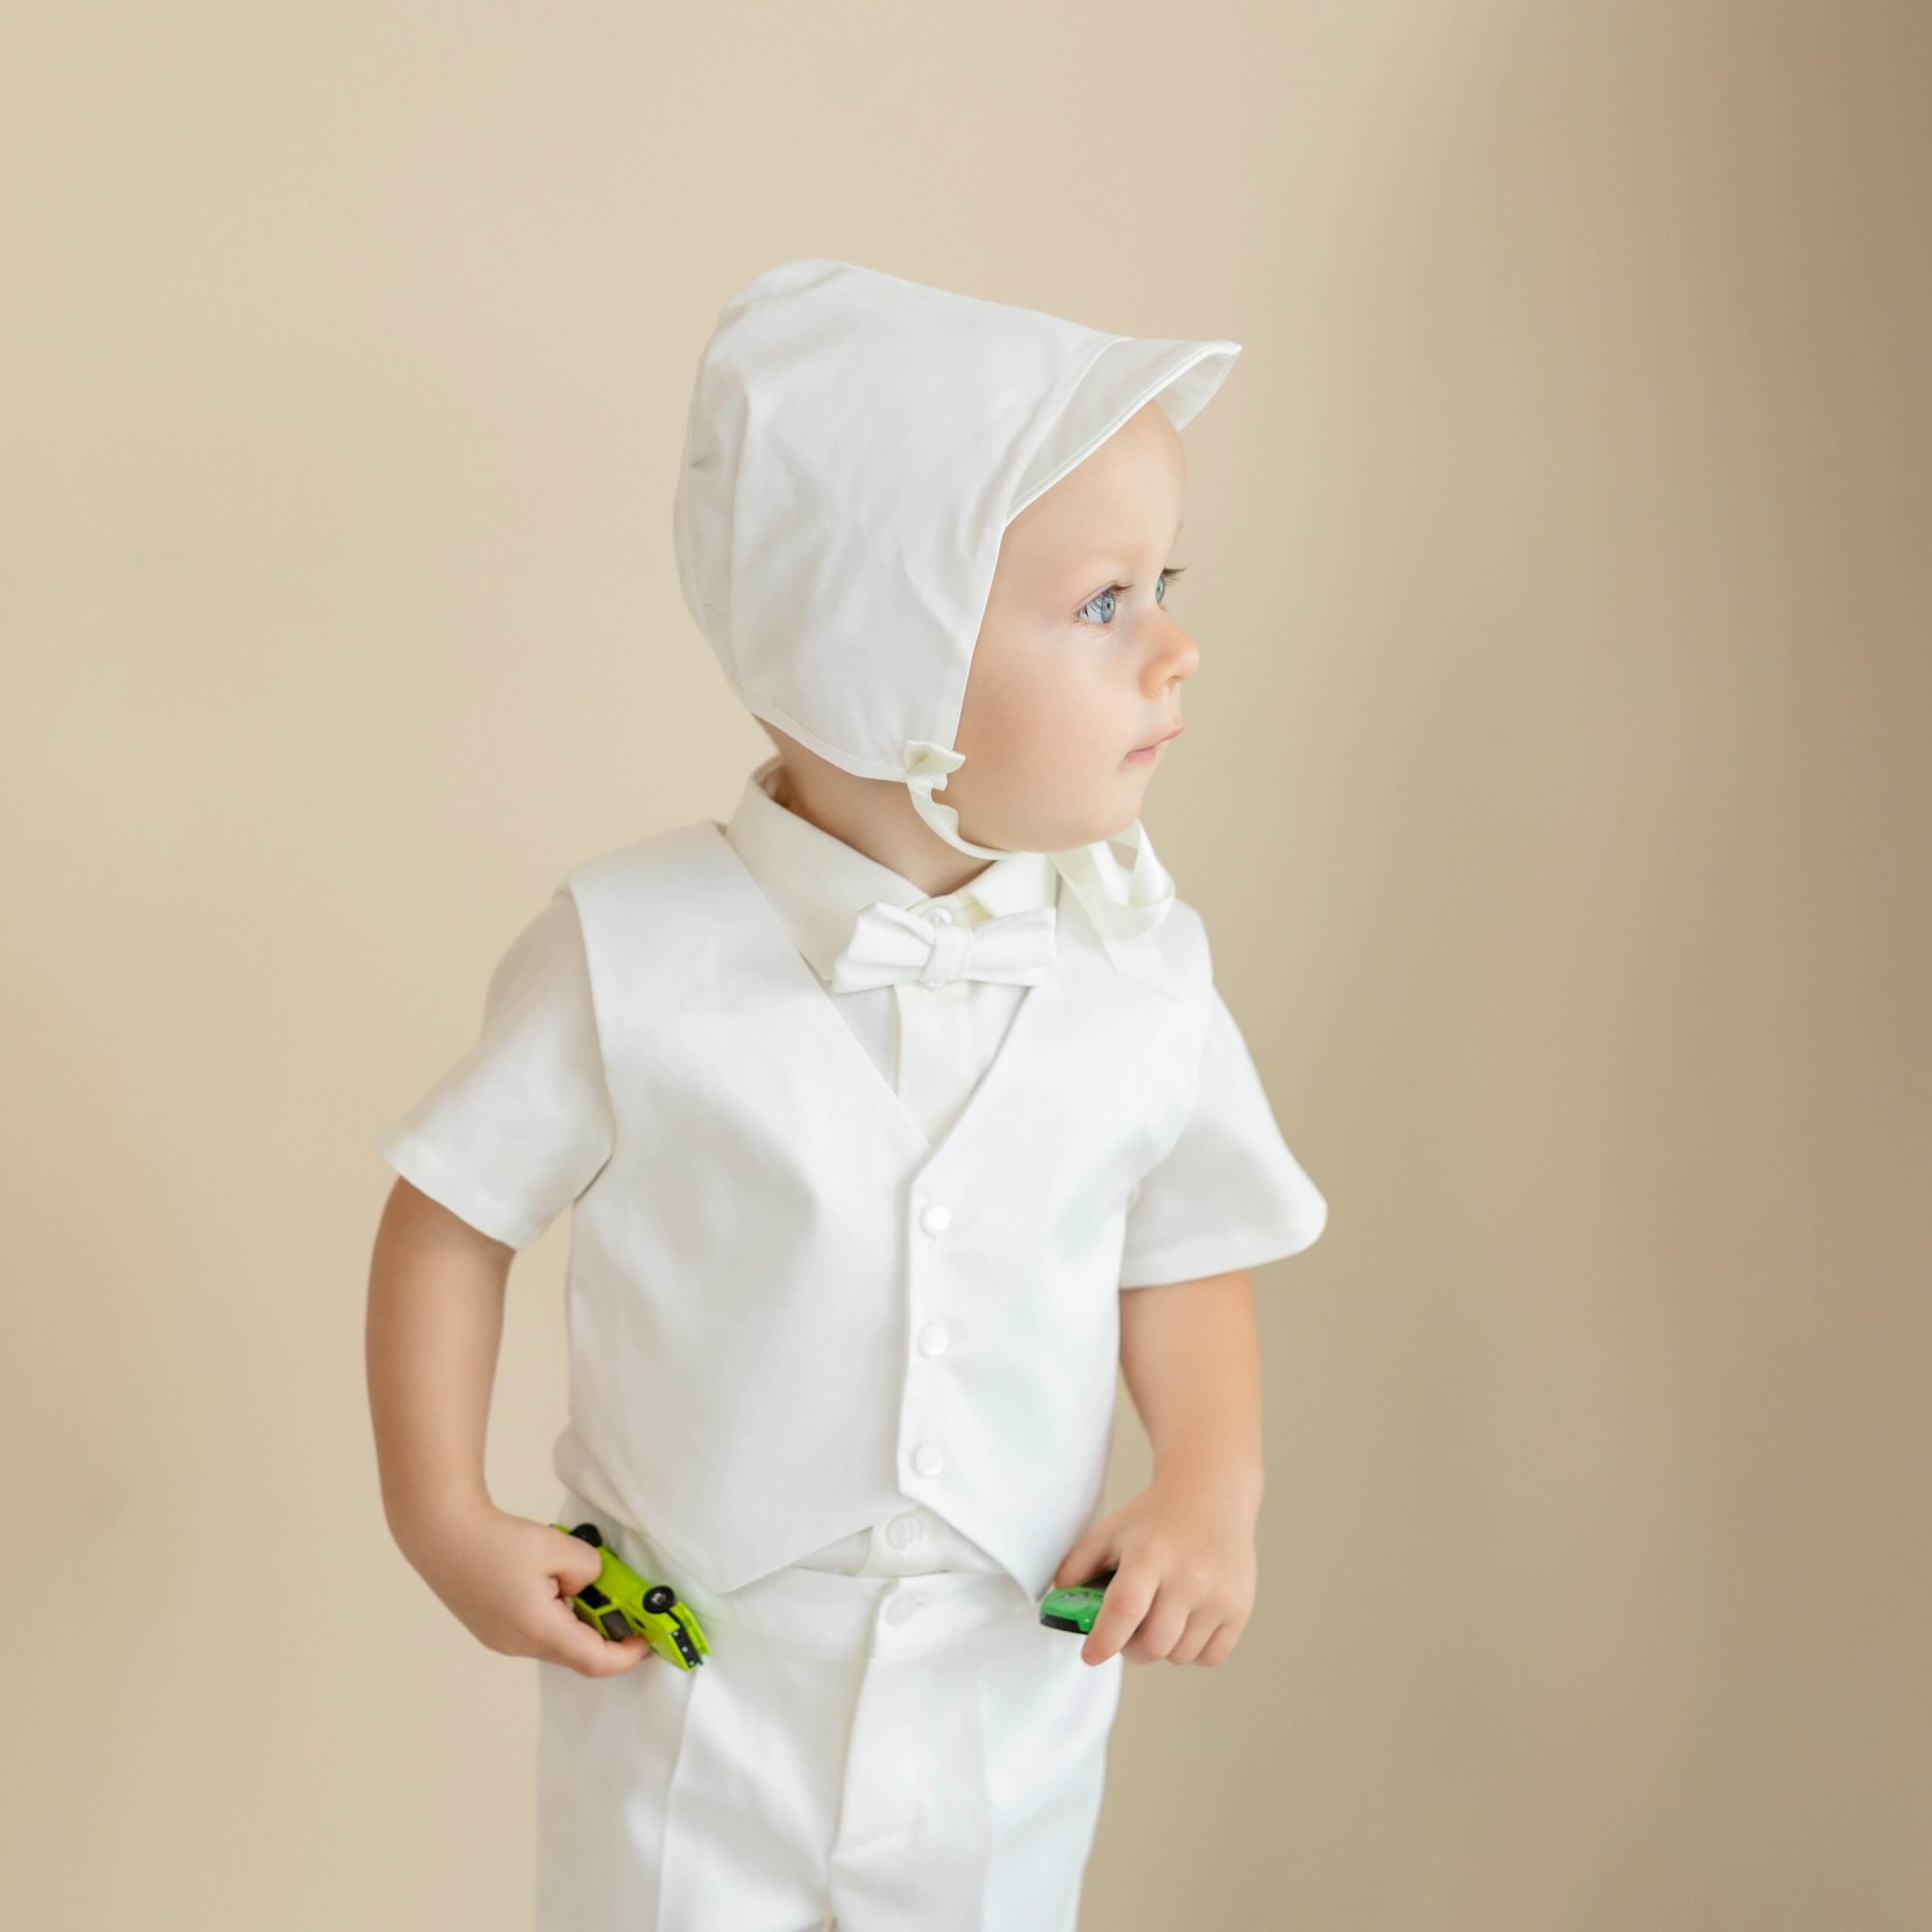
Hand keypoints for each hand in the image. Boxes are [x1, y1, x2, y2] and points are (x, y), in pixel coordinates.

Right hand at [397, 1495, 653, 1677]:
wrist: (440, 1533)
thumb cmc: (497, 1540)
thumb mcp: (558, 1547)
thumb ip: (589, 1569)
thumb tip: (589, 1584)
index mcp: (538, 1631)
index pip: (595, 1661)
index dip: (627, 1655)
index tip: (649, 1640)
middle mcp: (518, 1645)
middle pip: (575, 1652)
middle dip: (605, 1633)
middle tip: (626, 1604)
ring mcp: (501, 1640)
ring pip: (555, 1640)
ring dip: (578, 1620)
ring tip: (587, 1583)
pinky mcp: (491, 1628)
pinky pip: (536, 1630)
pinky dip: (557, 1615)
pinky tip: (554, 1582)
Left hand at [1051, 1469, 1258, 1668]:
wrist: (1211, 1493)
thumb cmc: (1154, 1517)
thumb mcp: (1109, 1531)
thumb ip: (1077, 1566)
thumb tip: (1056, 1607)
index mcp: (1149, 1555)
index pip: (1124, 1611)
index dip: (1103, 1641)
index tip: (1091, 1655)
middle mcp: (1188, 1576)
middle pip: (1152, 1645)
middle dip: (1130, 1648)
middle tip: (1126, 1633)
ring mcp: (1218, 1595)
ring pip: (1179, 1655)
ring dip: (1162, 1647)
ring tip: (1159, 1616)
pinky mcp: (1239, 1608)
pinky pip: (1210, 1657)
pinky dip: (1193, 1650)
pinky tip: (1187, 1620)